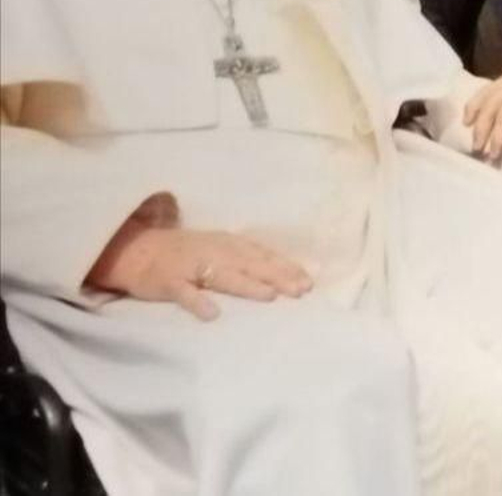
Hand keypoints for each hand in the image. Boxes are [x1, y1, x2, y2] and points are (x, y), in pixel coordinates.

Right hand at [87, 219, 311, 321]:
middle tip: (301, 290)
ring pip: (223, 275)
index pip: (263, 255)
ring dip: (247, 285)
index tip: (309, 282)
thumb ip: (246, 260)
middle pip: (251, 264)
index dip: (286, 267)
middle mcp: (214, 252)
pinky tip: (212, 314)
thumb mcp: (219, 249)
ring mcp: (190, 266)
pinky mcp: (167, 281)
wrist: (135, 249)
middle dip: (277, 276)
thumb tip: (283, 276)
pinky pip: (183, 293)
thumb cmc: (185, 252)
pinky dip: (197, 302)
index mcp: (228, 244)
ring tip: (270, 297)